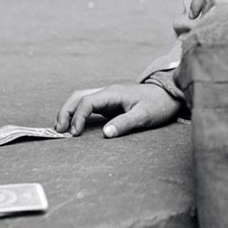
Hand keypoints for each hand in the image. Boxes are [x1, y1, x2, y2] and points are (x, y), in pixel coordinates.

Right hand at [55, 83, 181, 137]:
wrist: (169, 95)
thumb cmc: (158, 105)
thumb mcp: (145, 116)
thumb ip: (125, 123)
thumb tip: (106, 133)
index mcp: (114, 93)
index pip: (88, 102)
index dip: (77, 117)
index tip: (74, 134)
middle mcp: (108, 92)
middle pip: (79, 96)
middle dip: (65, 111)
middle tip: (58, 131)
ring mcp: (108, 97)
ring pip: (82, 99)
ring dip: (69, 111)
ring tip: (61, 129)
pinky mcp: (110, 103)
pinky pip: (89, 105)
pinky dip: (78, 113)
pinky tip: (74, 126)